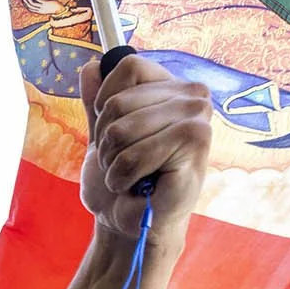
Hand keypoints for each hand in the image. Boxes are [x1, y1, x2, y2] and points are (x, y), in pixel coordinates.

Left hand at [79, 55, 211, 236]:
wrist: (127, 222)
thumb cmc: (120, 181)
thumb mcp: (101, 136)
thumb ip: (99, 102)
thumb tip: (91, 66)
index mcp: (172, 88)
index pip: (127, 66)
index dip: (105, 101)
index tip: (111, 131)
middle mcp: (192, 97)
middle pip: (119, 102)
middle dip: (106, 140)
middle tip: (121, 162)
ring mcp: (198, 118)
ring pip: (122, 128)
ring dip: (112, 161)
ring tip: (129, 175)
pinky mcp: (196, 144)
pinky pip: (136, 153)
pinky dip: (123, 175)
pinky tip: (137, 186)